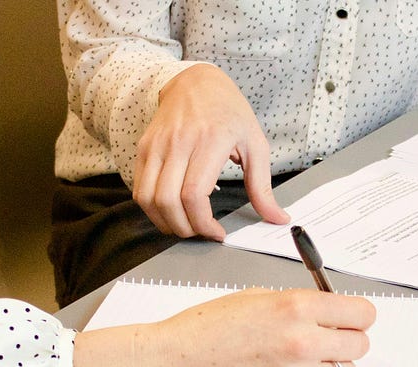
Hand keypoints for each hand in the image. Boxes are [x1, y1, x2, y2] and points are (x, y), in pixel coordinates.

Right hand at [72, 288, 374, 366]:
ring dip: (329, 366)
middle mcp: (303, 341)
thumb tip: (331, 310)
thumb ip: (299, 303)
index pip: (362, 314)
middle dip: (346, 339)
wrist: (175, 365)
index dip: (357, 315)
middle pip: (360, 345)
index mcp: (296, 307)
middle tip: (326, 338)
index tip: (351, 318)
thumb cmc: (207, 328)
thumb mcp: (257, 297)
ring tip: (301, 360)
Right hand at [135, 64, 290, 240]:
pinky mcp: (144, 148)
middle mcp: (179, 142)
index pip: (194, 194)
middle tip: (200, 232)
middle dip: (184, 228)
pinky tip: (170, 210)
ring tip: (184, 225)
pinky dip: (152, 208)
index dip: (202, 223)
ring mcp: (157, 145)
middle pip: (168, 201)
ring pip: (148, 198)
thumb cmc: (229, 112)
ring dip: (164, 222)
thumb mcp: (255, 144)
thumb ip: (263, 186)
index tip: (216, 232)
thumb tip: (277, 218)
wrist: (196, 82)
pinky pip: (139, 188)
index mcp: (210, 141)